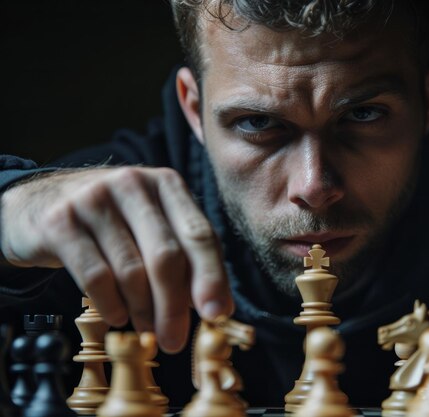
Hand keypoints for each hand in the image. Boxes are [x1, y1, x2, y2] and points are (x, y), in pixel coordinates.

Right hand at [0, 166, 233, 351]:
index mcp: (167, 184)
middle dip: (174, 305)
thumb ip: (189, 258)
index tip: (218, 314)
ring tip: (147, 328)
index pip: (199, 234)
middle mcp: (133, 184)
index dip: (212, 277)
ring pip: (131, 271)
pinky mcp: (61, 222)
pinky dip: (111, 305)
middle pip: (166, 256)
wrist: (39, 202)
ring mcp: (94, 199)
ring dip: (143, 310)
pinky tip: (118, 316)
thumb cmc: (113, 222)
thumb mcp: (154, 227)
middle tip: (175, 340)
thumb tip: (220, 307)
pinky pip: (96, 276)